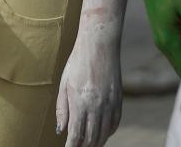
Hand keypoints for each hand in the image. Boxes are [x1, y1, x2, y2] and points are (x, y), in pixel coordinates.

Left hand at [56, 26, 121, 146]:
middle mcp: (97, 105)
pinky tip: (102, 134)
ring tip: (89, 146)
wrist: (100, 44)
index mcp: (80, 102)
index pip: (76, 134)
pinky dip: (108, 132)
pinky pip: (115, 123)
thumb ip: (62, 109)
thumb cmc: (78, 62)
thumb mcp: (64, 84)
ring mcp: (110, 103)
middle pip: (91, 138)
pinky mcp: (119, 99)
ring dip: (96, 143)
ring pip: (104, 134)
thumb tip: (61, 130)